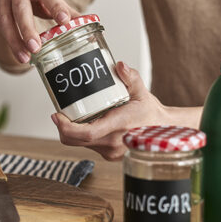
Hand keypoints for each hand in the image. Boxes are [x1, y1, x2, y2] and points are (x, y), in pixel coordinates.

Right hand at [0, 0, 79, 63]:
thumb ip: (66, 11)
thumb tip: (88, 24)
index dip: (56, 7)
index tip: (64, 21)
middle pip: (21, 8)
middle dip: (28, 29)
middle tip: (36, 47)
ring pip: (6, 20)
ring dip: (15, 41)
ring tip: (26, 57)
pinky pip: (0, 27)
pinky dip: (9, 41)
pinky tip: (18, 53)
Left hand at [51, 62, 201, 160]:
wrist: (163, 131)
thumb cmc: (150, 112)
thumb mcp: (142, 91)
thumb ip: (130, 77)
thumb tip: (119, 65)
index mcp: (119, 126)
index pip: (87, 132)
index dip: (67, 127)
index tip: (57, 116)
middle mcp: (114, 143)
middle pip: (77, 140)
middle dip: (63, 129)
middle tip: (58, 114)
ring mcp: (111, 152)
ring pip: (81, 144)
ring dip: (72, 133)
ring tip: (70, 117)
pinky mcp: (109, 155)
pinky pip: (89, 146)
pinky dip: (82, 136)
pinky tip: (83, 124)